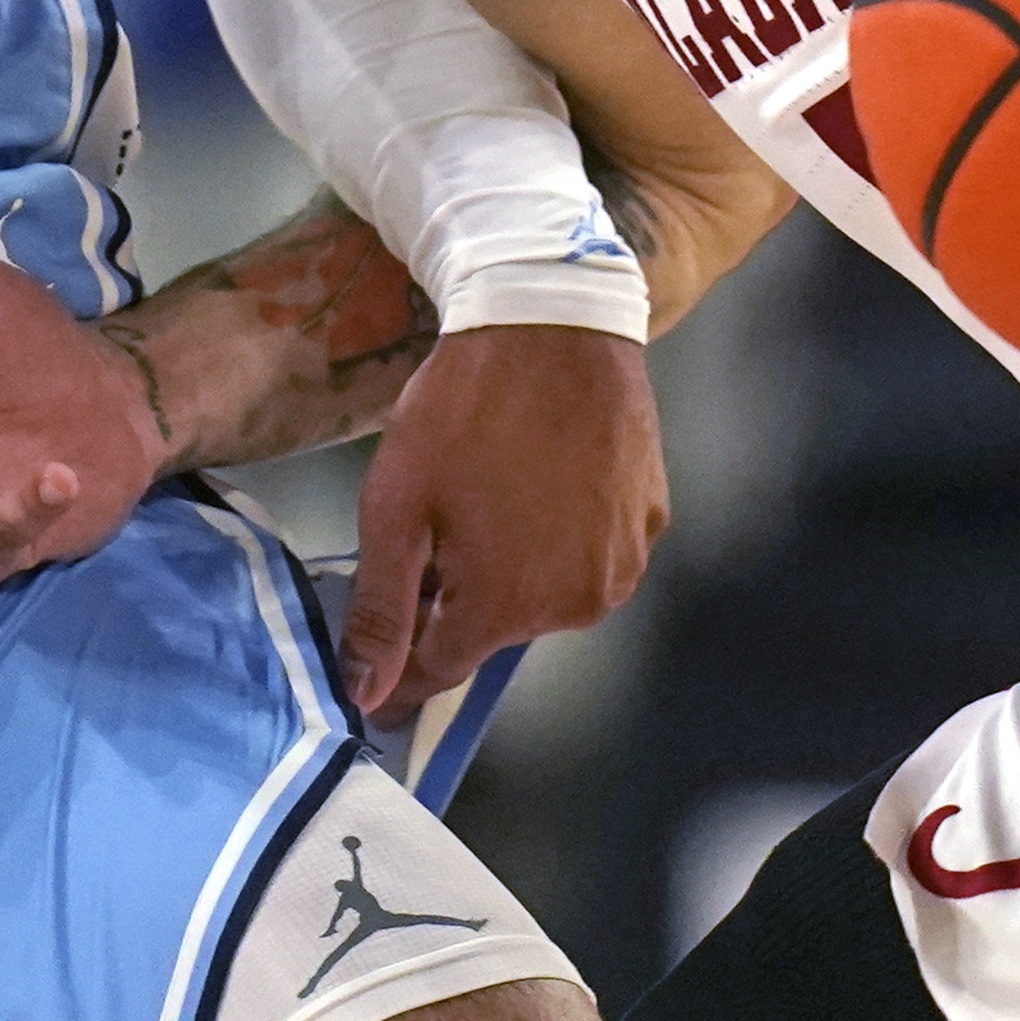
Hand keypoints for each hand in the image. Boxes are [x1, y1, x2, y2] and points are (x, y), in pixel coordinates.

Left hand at [337, 326, 664, 723]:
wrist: (553, 321)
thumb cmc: (461, 412)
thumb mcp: (396, 507)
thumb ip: (381, 611)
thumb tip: (367, 699)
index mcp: (504, 608)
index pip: (440, 671)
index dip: (401, 666)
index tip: (378, 654)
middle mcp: (575, 606)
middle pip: (495, 628)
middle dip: (459, 593)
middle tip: (438, 519)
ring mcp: (623, 565)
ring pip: (546, 593)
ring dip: (514, 565)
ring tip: (493, 490)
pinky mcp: (652, 521)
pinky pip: (592, 553)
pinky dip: (563, 535)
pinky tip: (544, 478)